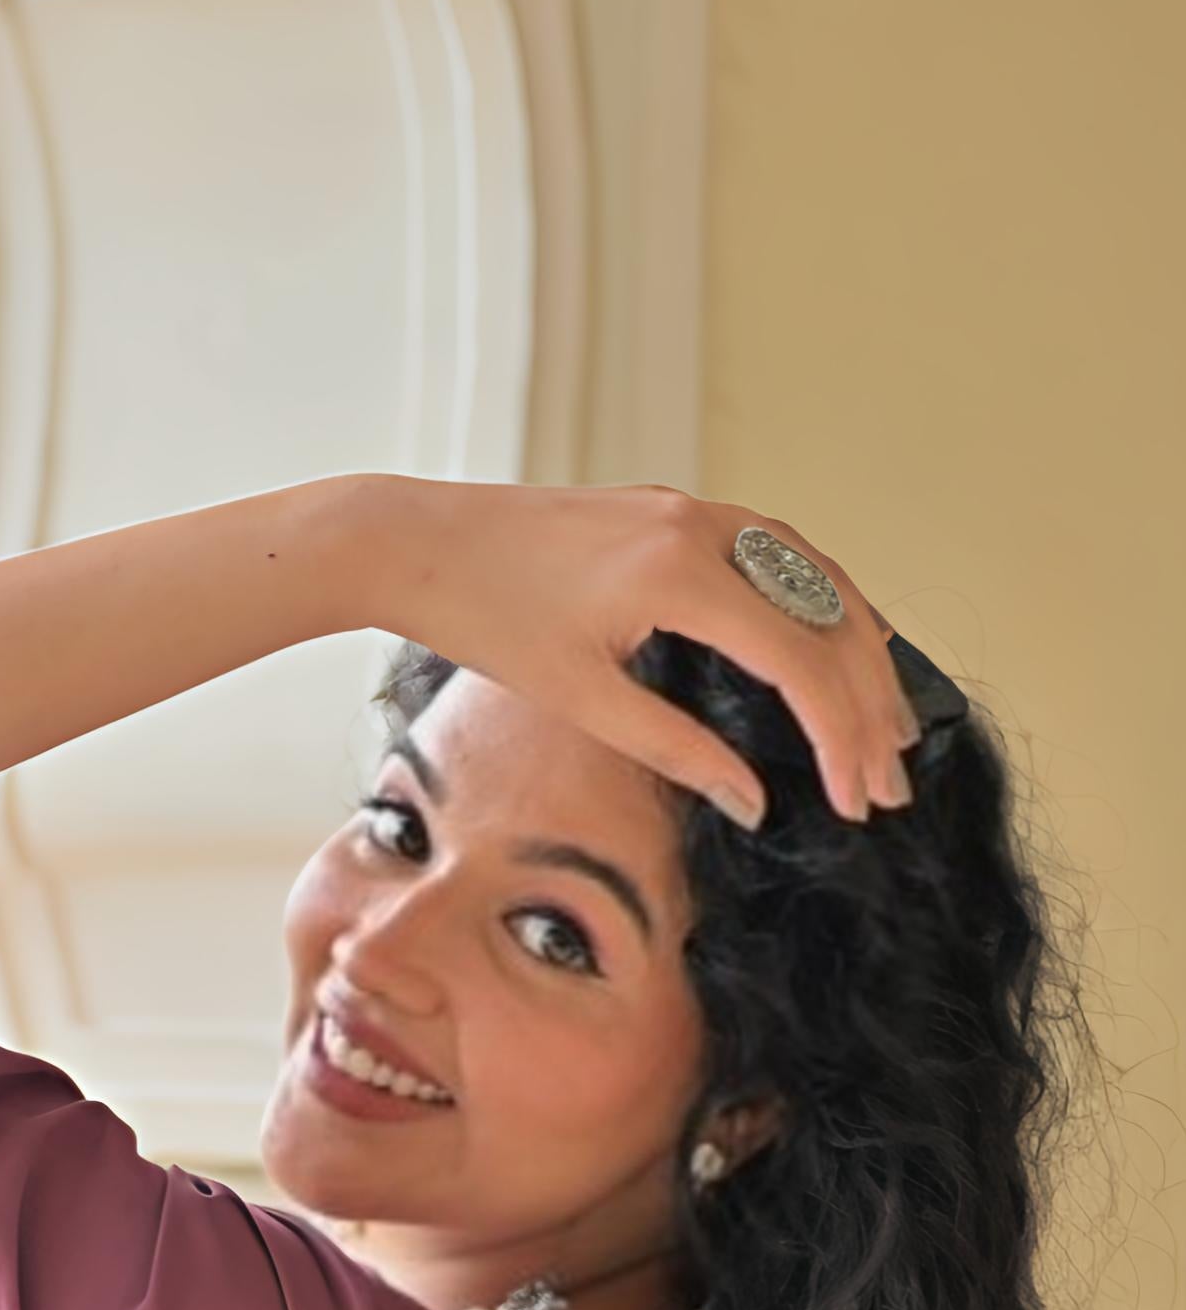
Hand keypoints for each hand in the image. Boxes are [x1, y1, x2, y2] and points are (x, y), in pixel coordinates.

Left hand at [371, 479, 918, 827]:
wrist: (417, 539)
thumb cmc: (485, 617)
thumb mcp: (580, 700)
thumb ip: (676, 750)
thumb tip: (755, 800)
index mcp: (679, 573)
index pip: (798, 660)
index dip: (841, 735)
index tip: (859, 798)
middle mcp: (704, 526)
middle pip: (828, 614)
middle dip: (869, 701)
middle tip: (892, 776)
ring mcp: (696, 509)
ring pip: (816, 577)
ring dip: (860, 650)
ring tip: (887, 721)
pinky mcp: (680, 510)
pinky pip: (780, 556)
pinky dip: (821, 606)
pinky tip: (837, 647)